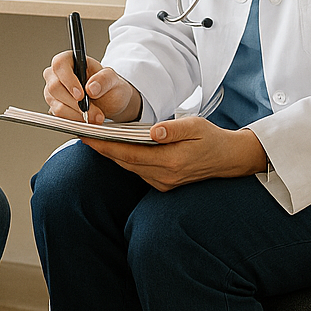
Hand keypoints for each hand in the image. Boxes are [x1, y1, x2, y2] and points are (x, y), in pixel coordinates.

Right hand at [43, 51, 142, 123]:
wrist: (110, 101)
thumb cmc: (109, 86)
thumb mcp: (113, 79)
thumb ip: (104, 79)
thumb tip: (91, 88)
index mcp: (69, 60)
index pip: (59, 65)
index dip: (68, 80)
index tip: (81, 95)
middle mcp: (56, 75)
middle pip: (55, 88)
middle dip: (77, 104)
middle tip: (95, 112)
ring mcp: (53, 92)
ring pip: (57, 105)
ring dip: (78, 115)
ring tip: (95, 117)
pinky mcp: (54, 107)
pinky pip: (59, 117)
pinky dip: (75, 121)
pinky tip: (87, 119)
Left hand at [82, 117, 266, 190]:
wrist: (229, 159)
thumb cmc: (211, 137)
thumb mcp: (195, 126)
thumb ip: (172, 129)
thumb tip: (153, 131)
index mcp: (171, 161)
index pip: (130, 154)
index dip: (106, 146)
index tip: (88, 136)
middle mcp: (165, 176)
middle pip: (125, 163)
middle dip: (102, 150)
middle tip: (81, 135)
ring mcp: (164, 183)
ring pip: (130, 168)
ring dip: (111, 156)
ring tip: (93, 140)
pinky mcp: (165, 185)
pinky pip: (139, 171)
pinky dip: (125, 160)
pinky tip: (115, 149)